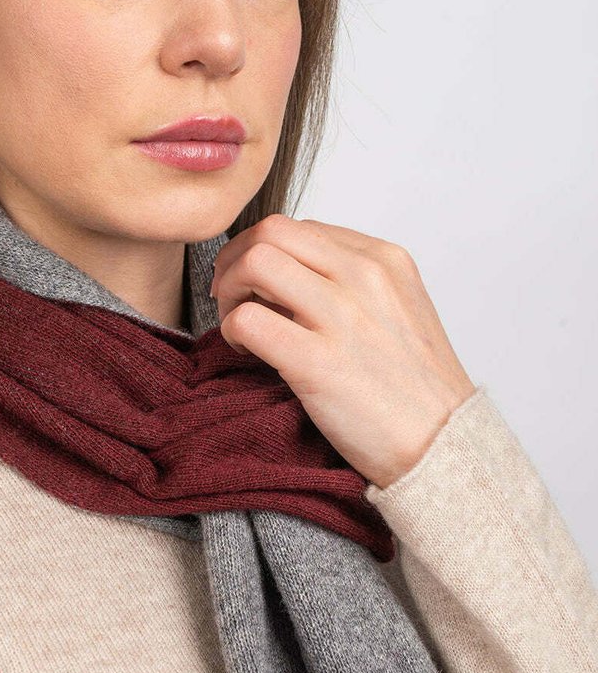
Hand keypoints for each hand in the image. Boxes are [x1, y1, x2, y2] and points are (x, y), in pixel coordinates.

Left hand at [210, 214, 476, 488]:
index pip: (300, 227)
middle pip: (270, 232)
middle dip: (235, 260)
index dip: (263, 251)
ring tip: (237, 324)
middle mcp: (364, 277)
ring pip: (254, 263)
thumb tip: (288, 277)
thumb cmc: (414, 389)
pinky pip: (247, 320)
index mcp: (384, 260)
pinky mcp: (317, 362)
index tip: (253, 283)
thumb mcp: (398, 310)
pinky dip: (231, 331)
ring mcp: (342, 317)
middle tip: (229, 296)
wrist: (442, 445)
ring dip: (229, 292)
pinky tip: (248, 351)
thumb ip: (352, 284)